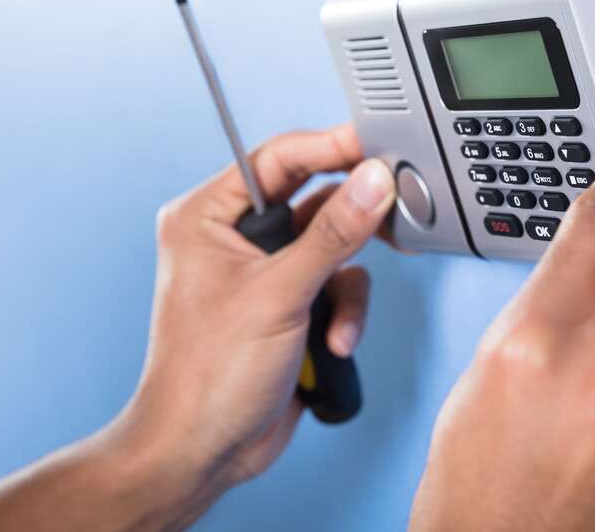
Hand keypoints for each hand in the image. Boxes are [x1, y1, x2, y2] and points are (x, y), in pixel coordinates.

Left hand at [0, 124, 396, 531]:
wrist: (204, 449)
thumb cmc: (206, 375)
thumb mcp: (278, 294)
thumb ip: (332, 233)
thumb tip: (372, 181)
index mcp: (208, 215)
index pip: (278, 158)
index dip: (330, 147)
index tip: (375, 145)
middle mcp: (235, 237)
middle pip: (314, 199)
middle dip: (350, 224)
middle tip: (390, 215)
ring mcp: (265, 271)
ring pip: (335, 246)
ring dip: (346, 286)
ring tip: (336, 321)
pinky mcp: (290, 303)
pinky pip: (337, 285)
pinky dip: (343, 314)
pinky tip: (332, 344)